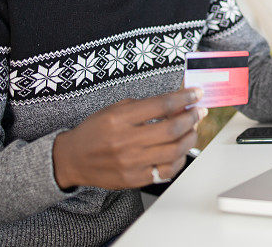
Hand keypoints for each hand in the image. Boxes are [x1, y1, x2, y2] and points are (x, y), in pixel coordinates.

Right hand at [52, 88, 206, 189]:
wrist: (72, 159)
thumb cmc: (95, 131)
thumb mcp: (115, 109)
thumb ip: (145, 106)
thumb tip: (177, 103)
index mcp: (120, 119)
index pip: (161, 105)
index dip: (184, 97)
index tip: (196, 93)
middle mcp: (125, 141)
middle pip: (172, 128)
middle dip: (192, 117)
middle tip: (199, 111)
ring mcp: (131, 163)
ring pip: (174, 151)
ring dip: (190, 138)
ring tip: (192, 129)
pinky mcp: (134, 179)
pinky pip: (167, 171)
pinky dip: (179, 159)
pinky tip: (180, 150)